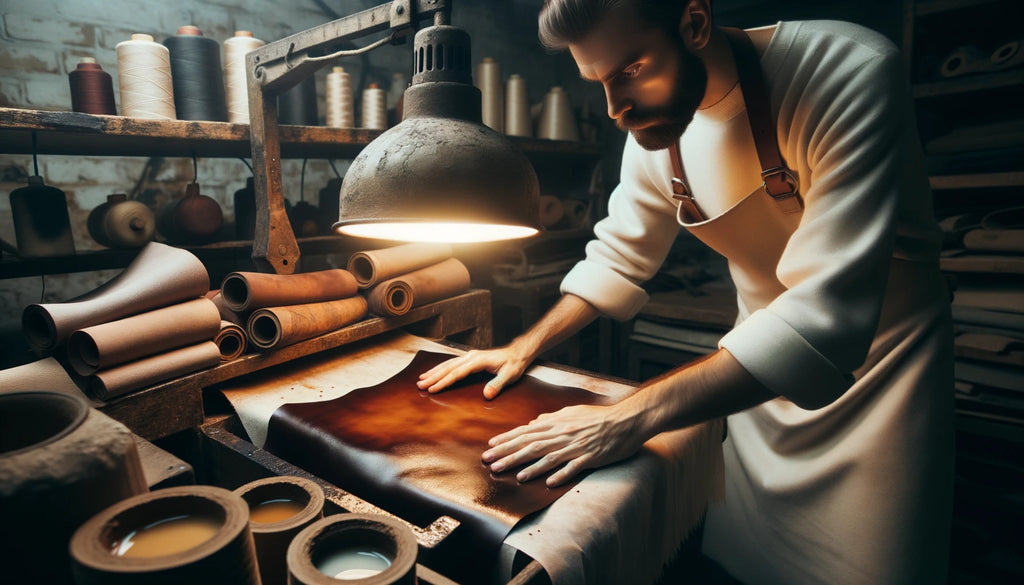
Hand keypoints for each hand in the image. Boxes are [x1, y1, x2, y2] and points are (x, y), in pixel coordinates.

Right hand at [417, 347, 531, 398]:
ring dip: (434, 371)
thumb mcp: (509, 376)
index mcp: (478, 361)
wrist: (518, 353)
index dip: (444, 381)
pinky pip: (452, 363)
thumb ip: (497, 385)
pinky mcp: (470, 358)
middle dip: (433, 377)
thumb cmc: (514, 365)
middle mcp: (471, 356)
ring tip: (421, 379)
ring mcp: (470, 356)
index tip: (432, 389)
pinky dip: (441, 368)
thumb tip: (487, 394)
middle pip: (448, 367)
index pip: (457, 373)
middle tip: (419, 385)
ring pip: (448, 364)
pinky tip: (434, 372)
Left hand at [482, 404, 645, 486]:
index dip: (507, 439)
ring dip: (529, 466)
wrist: (625, 420)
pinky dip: (560, 474)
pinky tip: (548, 483)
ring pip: (548, 457)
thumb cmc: (598, 416)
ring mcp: (576, 446)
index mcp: (557, 423)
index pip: (526, 431)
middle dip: (509, 454)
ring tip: (513, 475)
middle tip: (490, 462)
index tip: (490, 446)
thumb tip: (534, 422)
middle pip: (531, 445)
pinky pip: (573, 467)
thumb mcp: (572, 412)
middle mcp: (563, 434)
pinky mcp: (590, 457)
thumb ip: (552, 418)